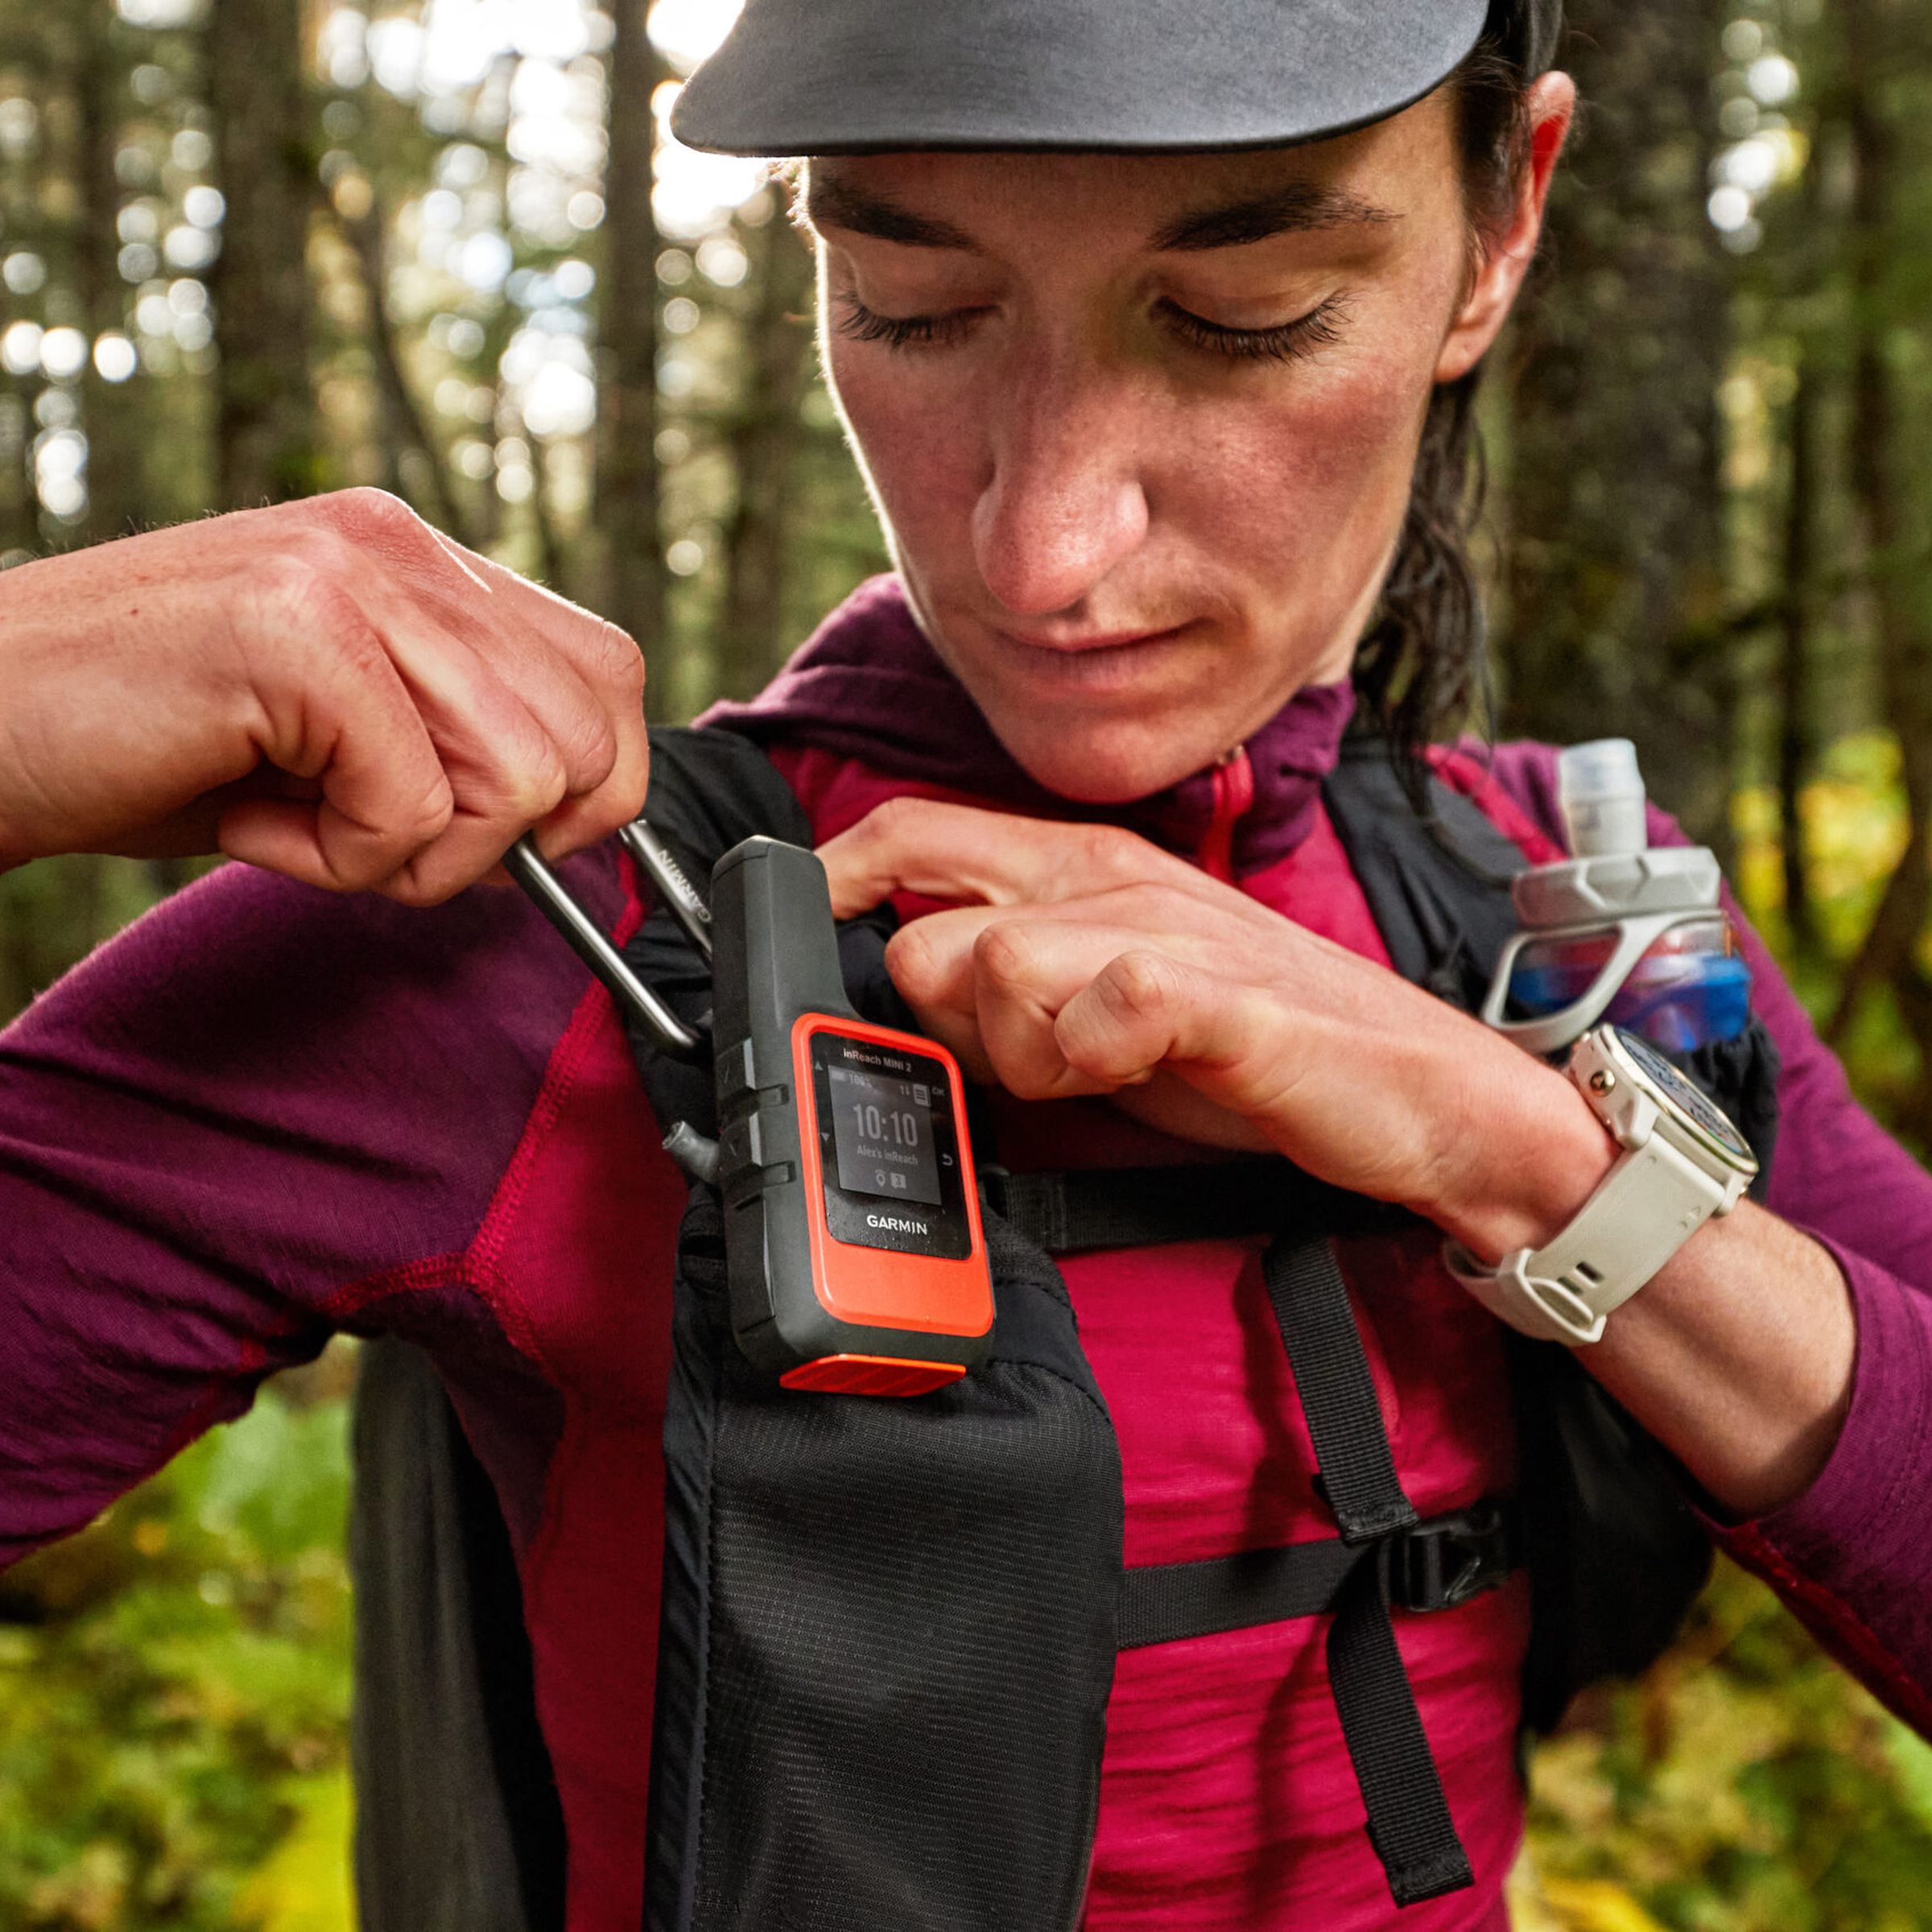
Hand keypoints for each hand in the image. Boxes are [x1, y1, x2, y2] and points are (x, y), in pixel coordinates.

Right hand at [0, 489, 647, 903]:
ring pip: (518, 780)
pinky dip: (336, 860)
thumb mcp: (341, 739)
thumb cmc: (151, 746)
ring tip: (297, 822)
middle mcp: (398, 545)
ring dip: (412, 855)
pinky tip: (247, 818)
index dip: (588, 789)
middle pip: (585, 739)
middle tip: (371, 838)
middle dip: (499, 840)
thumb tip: (578, 827)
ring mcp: (348, 574)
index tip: (496, 842)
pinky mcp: (296, 630)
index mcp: (418, 559)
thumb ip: (458, 746)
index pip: (608, 676)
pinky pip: (413, 811)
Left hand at [819, 797, 1613, 1250]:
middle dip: (947, 1021)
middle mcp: (1109, 879)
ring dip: (1021, 1054)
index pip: (907, 832)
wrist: (1424, 1094)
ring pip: (988, 967)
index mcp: (1074, 867)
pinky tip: (1144, 1075)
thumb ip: (1002, 987)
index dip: (837, 882)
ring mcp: (1164, 929)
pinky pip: (1097, 1009)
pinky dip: (1097, 1061)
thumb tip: (894, 991)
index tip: (811, 942)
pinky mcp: (1217, 995)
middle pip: (922, 925)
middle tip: (1031, 1061)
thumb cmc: (1254, 1046)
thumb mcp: (1100, 1002)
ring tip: (1099, 1076)